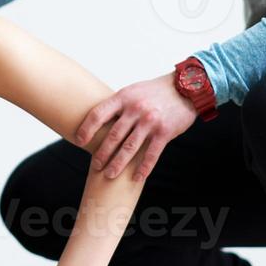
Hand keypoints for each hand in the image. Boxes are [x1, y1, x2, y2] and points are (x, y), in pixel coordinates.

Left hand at [76, 72, 197, 181]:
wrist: (186, 88)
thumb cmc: (155, 91)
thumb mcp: (133, 91)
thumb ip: (118, 105)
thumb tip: (98, 119)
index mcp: (124, 97)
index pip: (98, 114)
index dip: (86, 129)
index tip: (79, 141)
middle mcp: (135, 109)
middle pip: (113, 135)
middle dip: (102, 153)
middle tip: (95, 165)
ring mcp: (150, 121)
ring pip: (129, 148)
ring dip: (118, 164)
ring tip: (109, 175)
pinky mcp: (165, 132)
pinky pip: (151, 154)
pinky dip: (143, 168)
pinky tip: (136, 178)